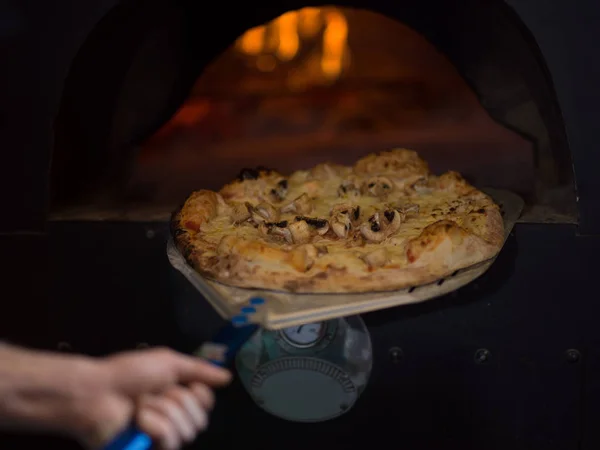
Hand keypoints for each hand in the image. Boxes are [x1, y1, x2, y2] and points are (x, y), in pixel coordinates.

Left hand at [74, 347, 231, 449]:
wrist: (96, 393)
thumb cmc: (128, 373)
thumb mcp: (168, 361)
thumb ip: (199, 370)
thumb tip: (227, 377)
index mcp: (178, 393)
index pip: (207, 401)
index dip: (197, 393)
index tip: (181, 383)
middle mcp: (173, 415)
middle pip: (200, 418)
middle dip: (177, 401)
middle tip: (154, 393)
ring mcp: (161, 435)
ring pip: (186, 430)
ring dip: (162, 412)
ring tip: (141, 406)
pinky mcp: (151, 448)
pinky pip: (170, 441)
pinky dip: (155, 426)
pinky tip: (139, 421)